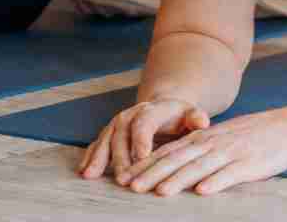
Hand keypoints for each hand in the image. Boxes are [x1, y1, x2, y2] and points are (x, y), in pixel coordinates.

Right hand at [78, 96, 209, 183]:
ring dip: (98, 158)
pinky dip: (90, 157)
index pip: (145, 123)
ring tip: (91, 175)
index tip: (142, 157)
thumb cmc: (179, 116)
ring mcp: (117, 124)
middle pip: (122, 135)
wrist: (163, 107)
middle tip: (122, 178)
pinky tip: (84, 171)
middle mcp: (130, 115)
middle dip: (120, 157)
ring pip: (106, 140)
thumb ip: (196, 118)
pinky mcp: (109, 134)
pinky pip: (98, 144)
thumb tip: (202, 121)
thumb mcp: (191, 114)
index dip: (142, 139)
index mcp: (152, 110)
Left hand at [118, 109, 286, 196]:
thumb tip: (164, 168)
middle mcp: (211, 144)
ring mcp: (230, 153)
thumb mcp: (215, 139)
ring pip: (199, 167)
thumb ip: (193, 151)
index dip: (145, 164)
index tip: (124, 177)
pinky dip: (215, 182)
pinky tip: (203, 191)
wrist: (283, 129)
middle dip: (152, 173)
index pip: (167, 152)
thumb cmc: (246, 137)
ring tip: (160, 192)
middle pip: (177, 159)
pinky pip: (230, 174)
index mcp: (200, 139)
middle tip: (131, 186)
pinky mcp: (249, 164)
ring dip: (178, 180)